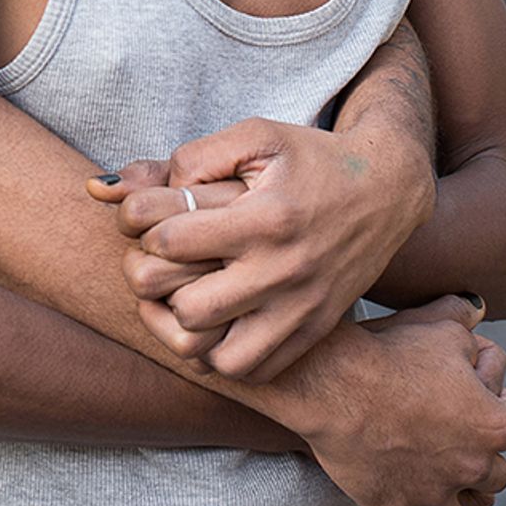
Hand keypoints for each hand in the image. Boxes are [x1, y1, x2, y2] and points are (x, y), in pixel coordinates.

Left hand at [89, 115, 435, 381]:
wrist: (388, 188)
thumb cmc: (310, 157)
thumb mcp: (254, 136)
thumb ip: (190, 158)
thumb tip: (117, 188)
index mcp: (265, 218)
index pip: (170, 242)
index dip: (142, 227)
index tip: (150, 219)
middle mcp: (284, 271)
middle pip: (187, 309)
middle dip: (158, 284)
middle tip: (159, 263)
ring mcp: (301, 309)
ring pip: (216, 355)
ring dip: (186, 329)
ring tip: (183, 296)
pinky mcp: (312, 330)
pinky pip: (251, 369)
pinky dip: (222, 354)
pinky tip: (216, 320)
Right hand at [274, 296, 505, 505]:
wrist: (335, 379)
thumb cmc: (392, 349)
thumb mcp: (439, 324)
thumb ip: (465, 319)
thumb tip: (477, 308)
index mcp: (494, 425)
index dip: (500, 405)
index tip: (479, 396)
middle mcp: (471, 468)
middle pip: (494, 481)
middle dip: (479, 465)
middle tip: (455, 445)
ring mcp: (429, 495)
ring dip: (442, 503)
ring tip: (425, 484)